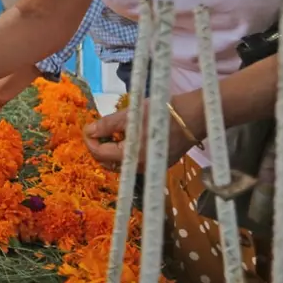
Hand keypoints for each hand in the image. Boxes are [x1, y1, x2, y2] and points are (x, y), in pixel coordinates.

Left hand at [83, 92, 205, 172]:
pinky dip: (125, 152)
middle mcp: (139, 169)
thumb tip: (89, 131)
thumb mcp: (131, 115)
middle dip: (99, 147)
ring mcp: (149, 169)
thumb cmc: (161, 113)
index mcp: (131, 157)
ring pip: (120, 164)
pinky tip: (128, 137)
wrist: (194, 117)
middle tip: (99, 129)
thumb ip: (108, 125)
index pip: (99, 154)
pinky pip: (133, 162)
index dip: (90, 140)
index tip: (89, 127)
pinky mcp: (157, 165)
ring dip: (111, 150)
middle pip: (108, 162)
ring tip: (112, 131)